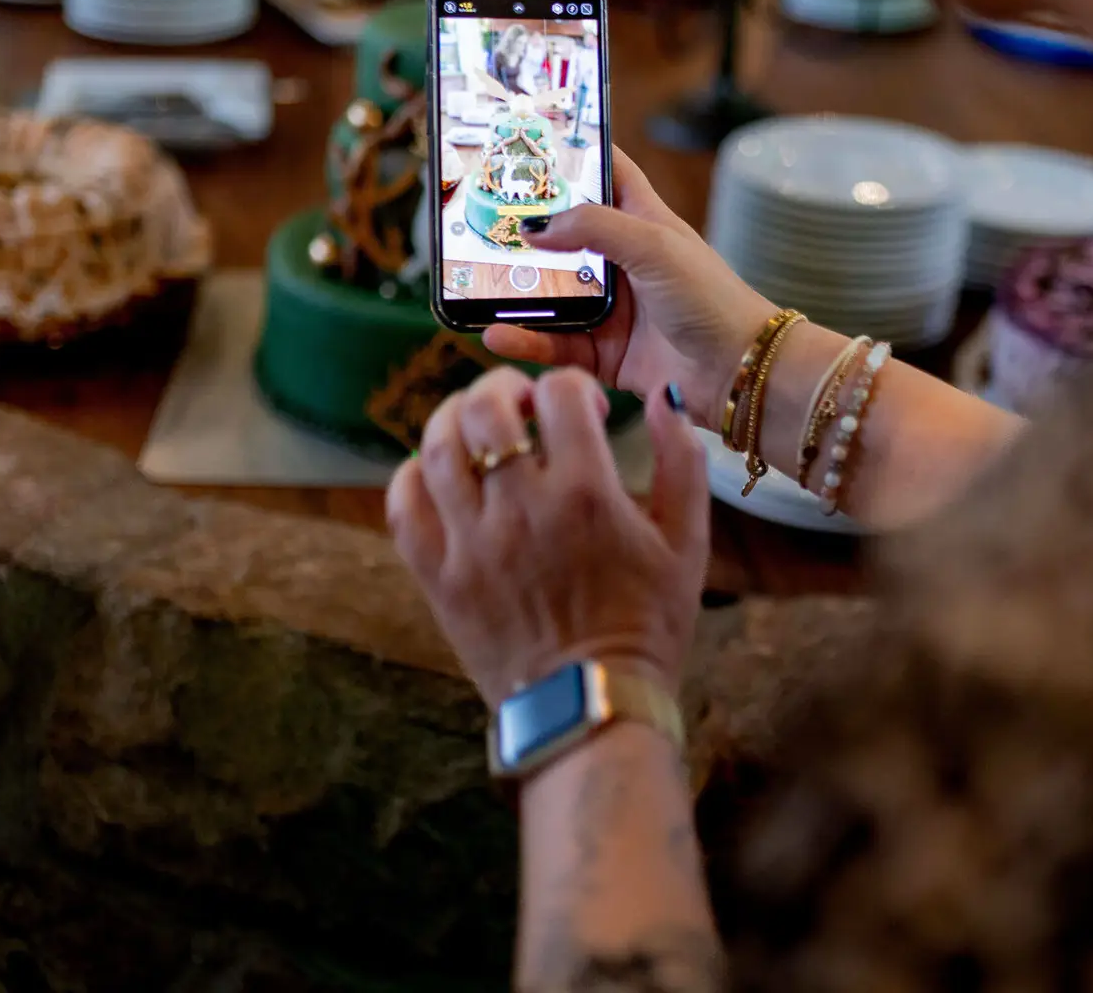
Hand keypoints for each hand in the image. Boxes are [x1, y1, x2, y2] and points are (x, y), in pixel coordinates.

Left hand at [388, 367, 709, 701]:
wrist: (590, 706)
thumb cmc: (648, 625)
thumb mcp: (688, 544)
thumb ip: (682, 463)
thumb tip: (663, 399)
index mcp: (587, 495)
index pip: (558, 395)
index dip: (572, 387)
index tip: (585, 411)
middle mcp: (522, 510)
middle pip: (484, 408)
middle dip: (504, 389)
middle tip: (522, 405)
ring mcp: (471, 543)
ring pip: (437, 446)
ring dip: (453, 419)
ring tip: (476, 425)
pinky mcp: (439, 577)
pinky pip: (404, 506)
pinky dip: (413, 474)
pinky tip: (439, 473)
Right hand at [485, 151, 776, 429]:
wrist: (739, 371)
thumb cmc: (711, 298)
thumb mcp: (655, 244)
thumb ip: (594, 227)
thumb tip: (534, 227)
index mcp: (643, 221)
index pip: (606, 172)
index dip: (573, 154)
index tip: (527, 140)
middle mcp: (622, 261)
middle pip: (563, 235)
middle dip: (522, 228)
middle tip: (474, 215)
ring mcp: (611, 308)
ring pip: (550, 292)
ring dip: (515, 287)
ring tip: (470, 279)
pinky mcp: (603, 353)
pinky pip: (553, 344)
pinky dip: (525, 340)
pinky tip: (496, 335)